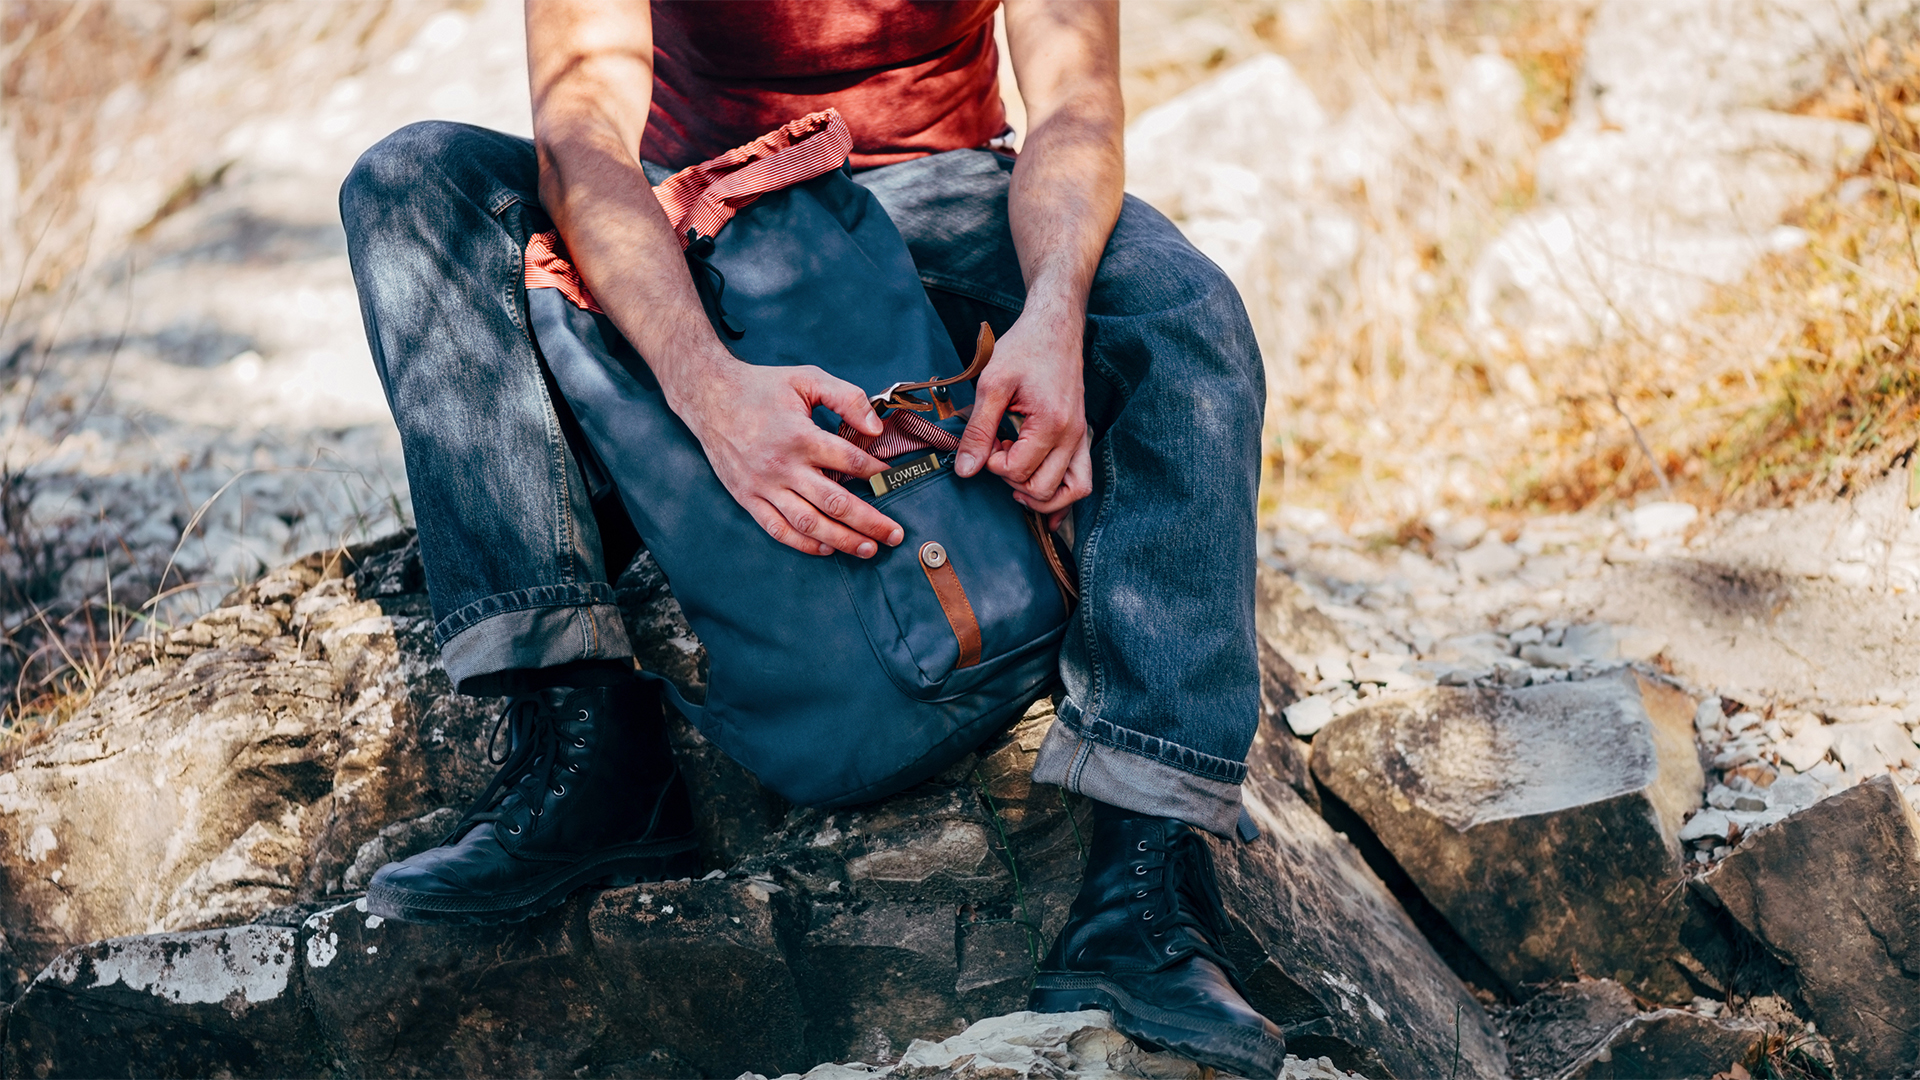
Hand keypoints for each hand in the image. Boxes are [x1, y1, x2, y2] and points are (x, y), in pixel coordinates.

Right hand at [672, 355, 903, 557]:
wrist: (709, 397)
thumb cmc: (761, 387)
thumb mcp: (807, 379)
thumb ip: (847, 398)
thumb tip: (876, 428)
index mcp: (800, 436)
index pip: (849, 462)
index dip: (876, 472)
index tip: (890, 477)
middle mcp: (783, 466)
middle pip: (835, 502)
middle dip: (870, 522)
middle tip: (895, 534)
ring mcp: (764, 486)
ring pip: (810, 524)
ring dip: (843, 540)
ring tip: (869, 549)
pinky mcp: (748, 498)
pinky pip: (778, 529)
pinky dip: (804, 544)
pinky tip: (828, 548)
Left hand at [954, 305, 1092, 526]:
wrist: (1054, 328)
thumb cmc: (1024, 349)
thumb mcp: (991, 384)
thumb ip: (978, 430)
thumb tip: (966, 470)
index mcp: (1052, 422)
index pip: (1018, 471)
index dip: (993, 464)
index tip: (988, 441)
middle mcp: (1074, 436)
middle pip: (1043, 488)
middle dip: (1013, 480)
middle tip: (999, 453)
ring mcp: (1081, 438)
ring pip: (1071, 492)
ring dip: (1040, 495)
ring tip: (1016, 476)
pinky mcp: (1081, 437)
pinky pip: (1081, 481)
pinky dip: (1063, 496)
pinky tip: (1041, 501)